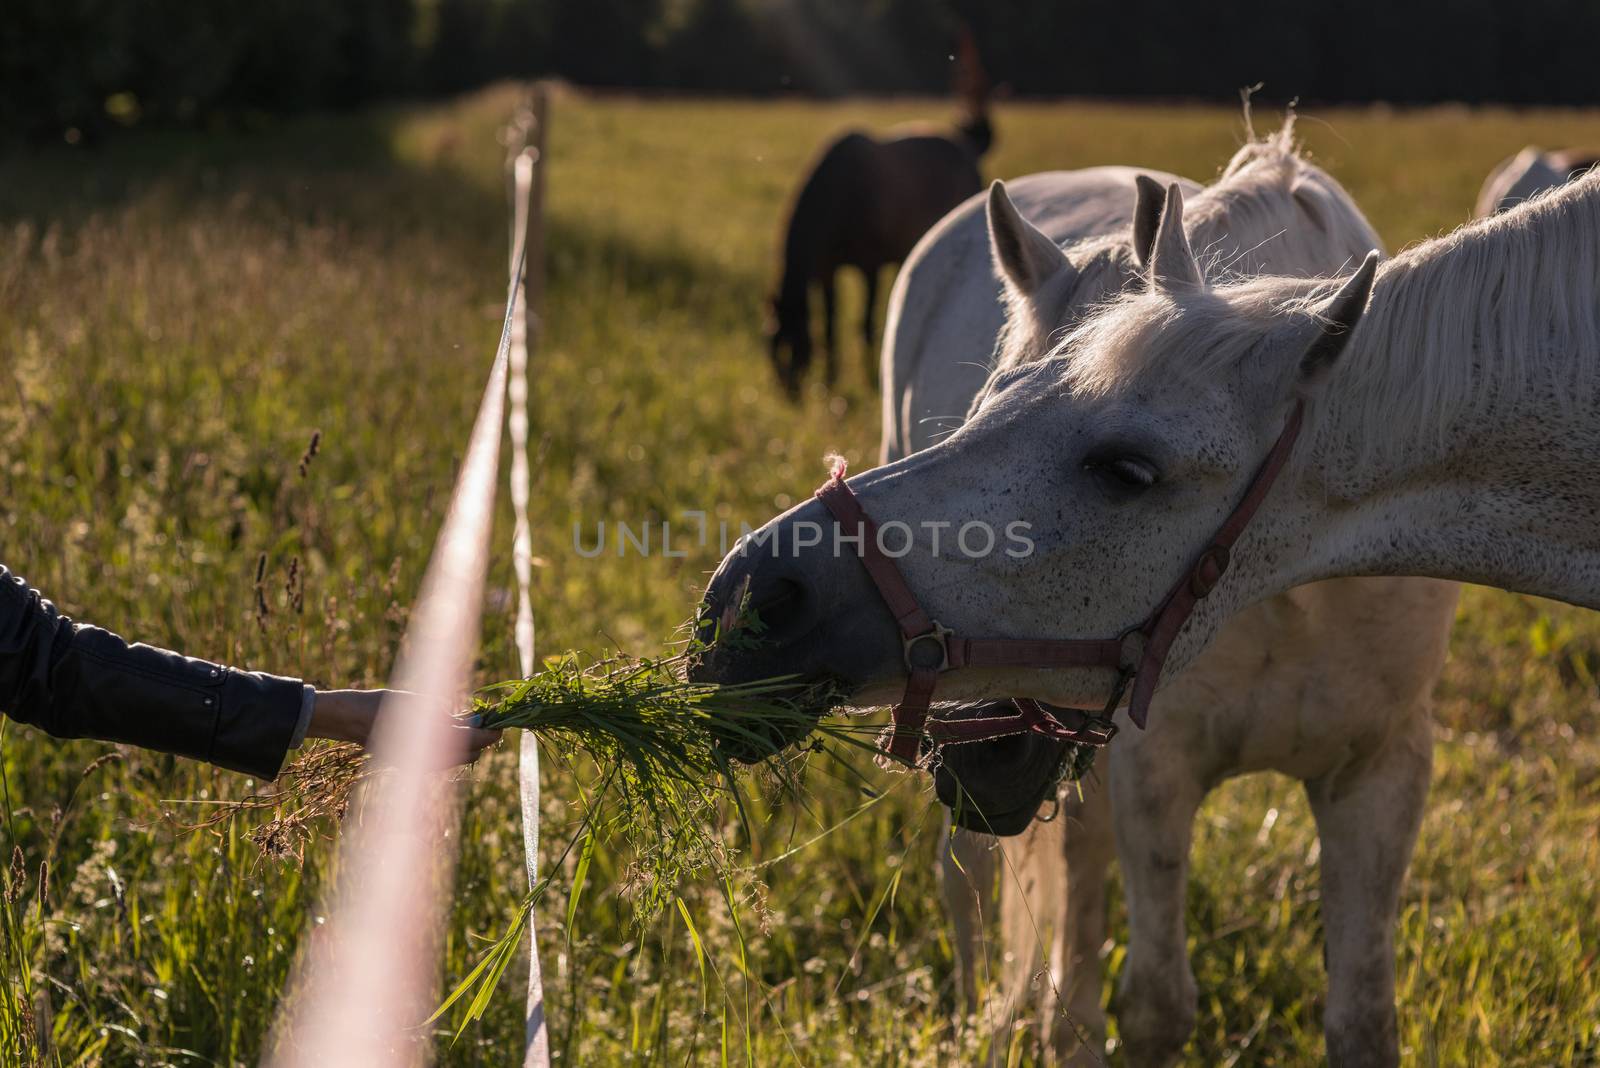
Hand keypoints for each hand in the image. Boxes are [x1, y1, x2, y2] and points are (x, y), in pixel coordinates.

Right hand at [306, 688, 501, 762]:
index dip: (492, 732)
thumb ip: (448, 717)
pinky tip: (454, 726)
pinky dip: (454, 744)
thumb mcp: (421, 705)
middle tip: (490, 719)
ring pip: (458, 757)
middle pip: (471, 753)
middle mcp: (430, 759)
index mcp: (434, 743)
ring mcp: (422, 762)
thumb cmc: (385, 706)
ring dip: (470, 742)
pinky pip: (443, 756)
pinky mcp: (415, 760)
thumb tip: (475, 724)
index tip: (502, 721)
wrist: (352, 717)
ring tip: (475, 721)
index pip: (476, 742)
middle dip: (483, 738)